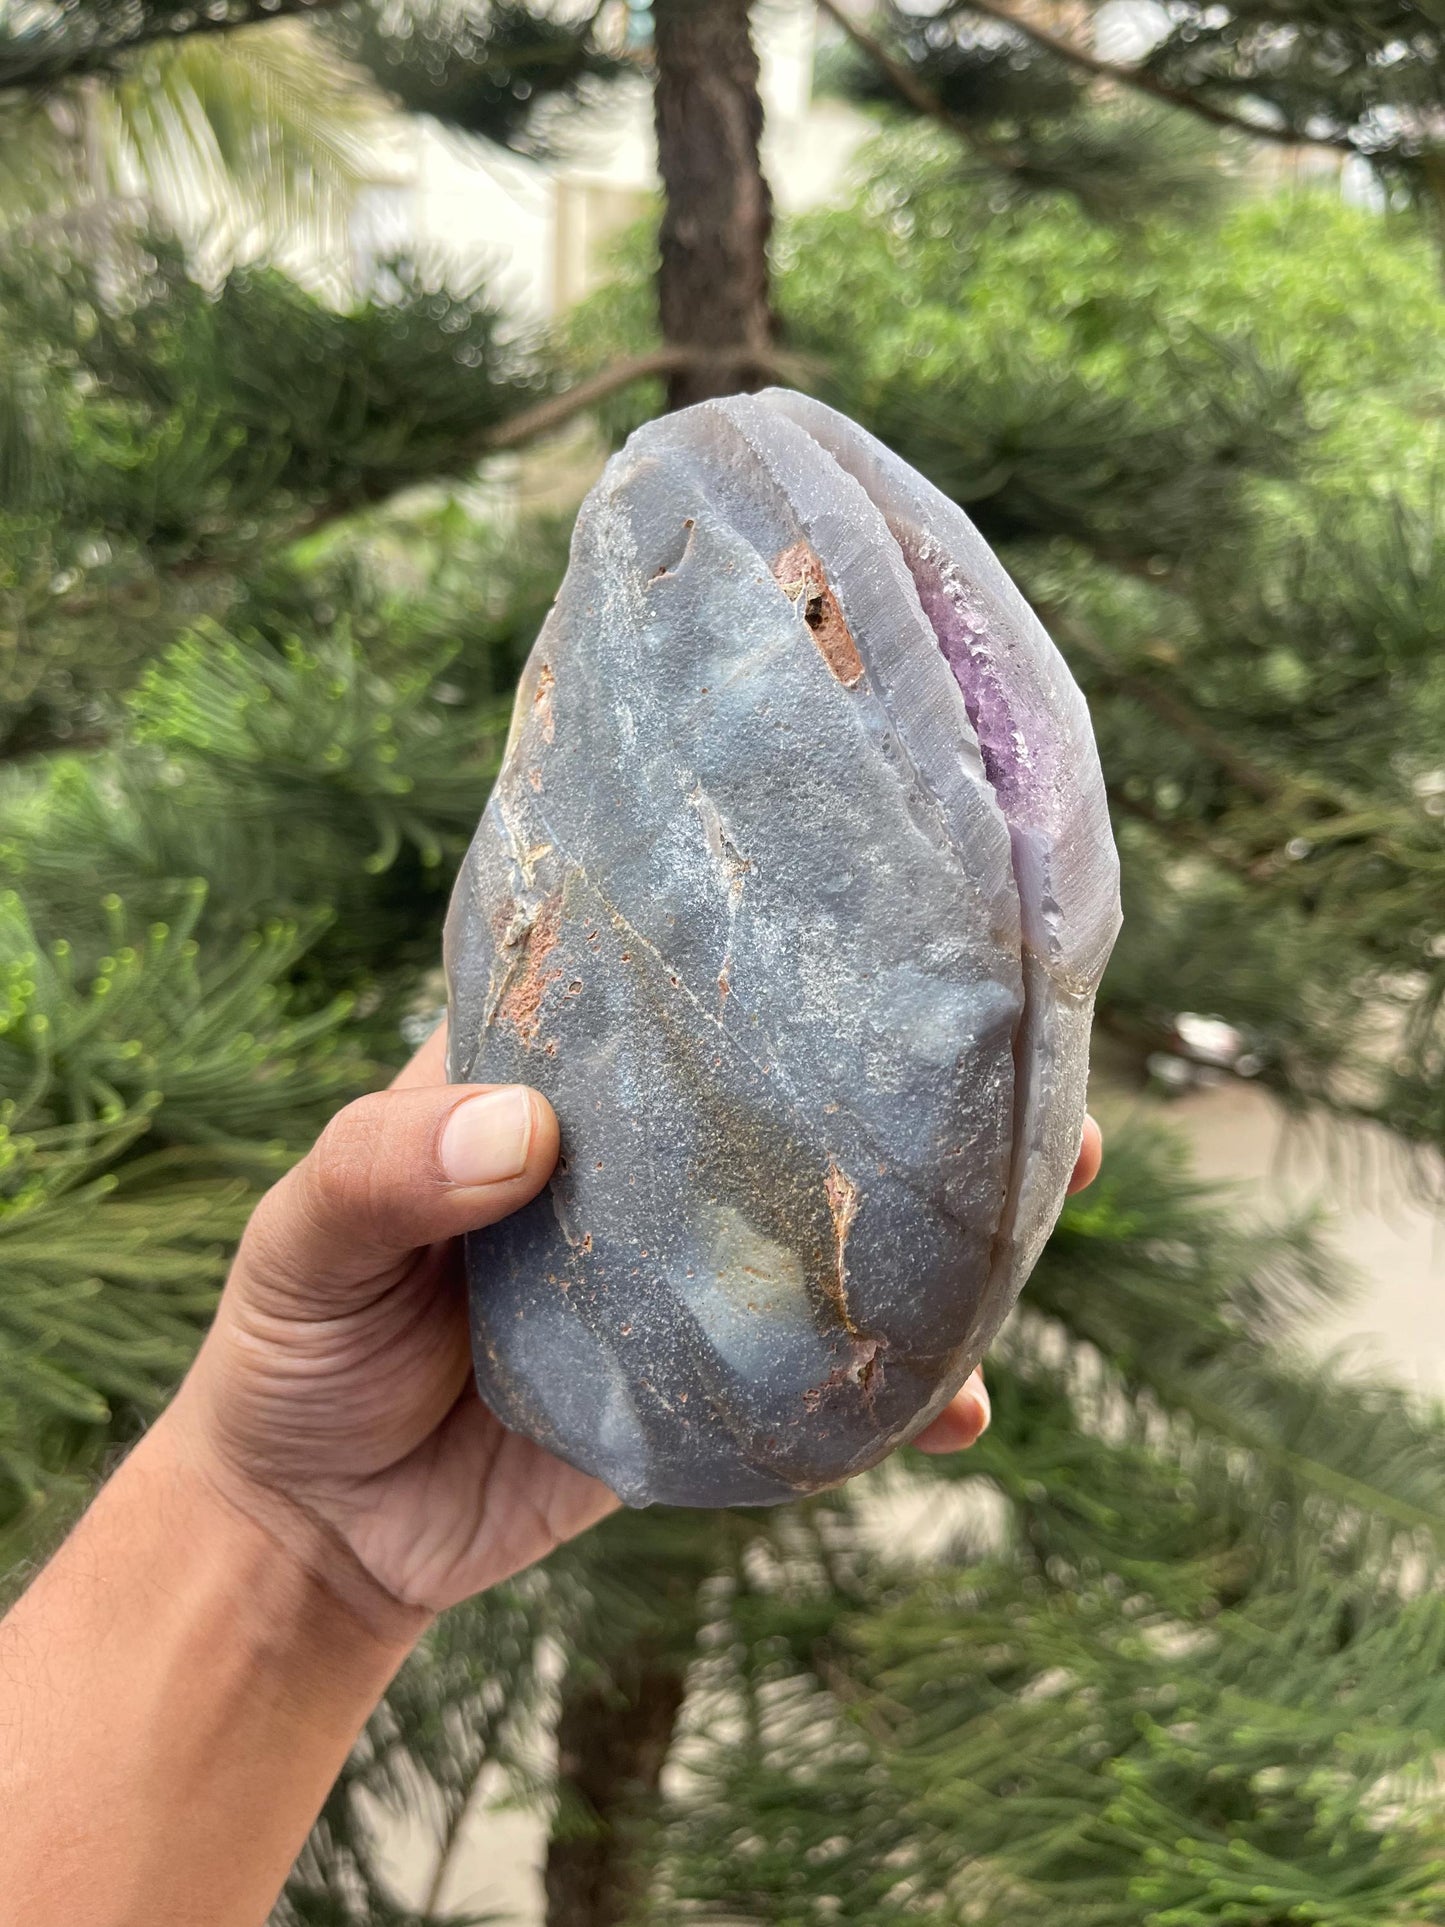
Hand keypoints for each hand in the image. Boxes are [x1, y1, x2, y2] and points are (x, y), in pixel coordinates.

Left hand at [170, 1022, 1102, 1638]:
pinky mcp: (707, 1396)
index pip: (679, 994)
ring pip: (831, 1232)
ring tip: (1053, 1187)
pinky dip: (893, 1399)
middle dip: (910, 1079)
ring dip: (939, 1224)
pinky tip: (959, 1413)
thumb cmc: (299, 1340)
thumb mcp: (308, 1235)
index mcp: (557, 1085)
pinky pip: (818, 1386)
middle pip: (795, 1105)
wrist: (319, 1525)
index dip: (776, 948)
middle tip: (1031, 1052)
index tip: (886, 907)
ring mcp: (686, 1281)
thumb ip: (387, 1171)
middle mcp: (642, 1169)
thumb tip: (526, 1133)